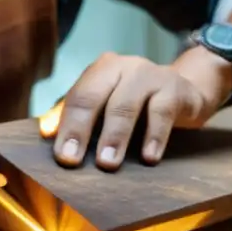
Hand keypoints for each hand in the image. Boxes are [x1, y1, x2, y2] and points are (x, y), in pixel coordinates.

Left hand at [48, 53, 223, 170]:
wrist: (185, 91)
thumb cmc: (137, 103)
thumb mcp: (107, 105)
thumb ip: (75, 115)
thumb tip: (46, 132)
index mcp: (101, 70)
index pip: (77, 97)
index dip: (66, 126)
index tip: (61, 157)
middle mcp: (123, 67)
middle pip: (95, 97)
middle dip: (81, 130)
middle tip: (72, 161)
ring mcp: (150, 75)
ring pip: (126, 104)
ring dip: (115, 135)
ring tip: (108, 163)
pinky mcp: (175, 89)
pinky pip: (162, 112)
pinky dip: (154, 136)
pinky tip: (148, 157)